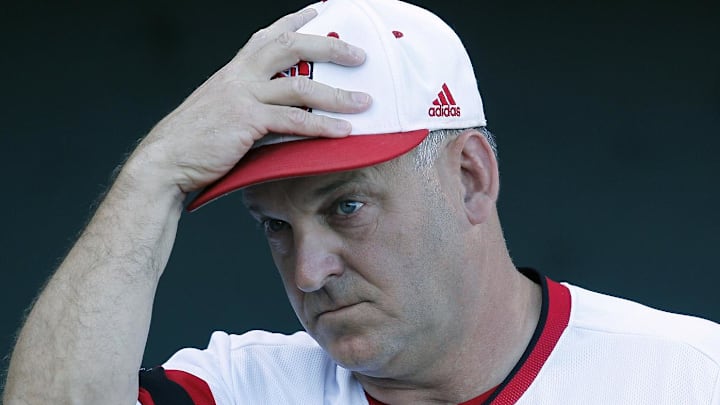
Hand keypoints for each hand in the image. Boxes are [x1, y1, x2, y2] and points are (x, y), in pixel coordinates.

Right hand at [125, 8, 370, 193]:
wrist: (164, 160)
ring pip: (300, 86)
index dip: (295, 21)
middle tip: (358, 55)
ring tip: (364, 101)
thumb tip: (273, 110)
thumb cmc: (192, 140)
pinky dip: (321, 126)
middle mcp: (239, 76)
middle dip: (329, 48)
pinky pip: (293, 121)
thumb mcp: (219, 109)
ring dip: (337, 94)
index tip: (319, 10)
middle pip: (291, 47)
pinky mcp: (246, 121)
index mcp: (233, 71)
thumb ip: (246, 102)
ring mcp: (243, 96)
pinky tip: (342, 132)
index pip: (268, 35)